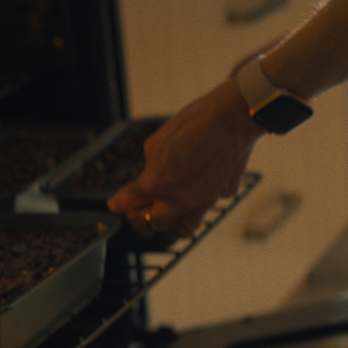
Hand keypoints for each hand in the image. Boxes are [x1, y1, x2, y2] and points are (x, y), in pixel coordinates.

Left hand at [107, 78, 265, 237]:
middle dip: (141, 218)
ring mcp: (202, 202)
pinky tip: (196, 188)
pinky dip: (197, 203)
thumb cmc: (192, 123)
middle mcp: (178, 200)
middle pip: (152, 224)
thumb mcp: (155, 143)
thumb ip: (148, 169)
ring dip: (170, 223)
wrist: (231, 117)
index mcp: (155, 184)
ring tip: (166, 212)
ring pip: (180, 230)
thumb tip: (146, 181)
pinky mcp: (221, 197)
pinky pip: (205, 207)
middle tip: (138, 210)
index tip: (116, 204)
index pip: (127, 204)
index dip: (118, 205)